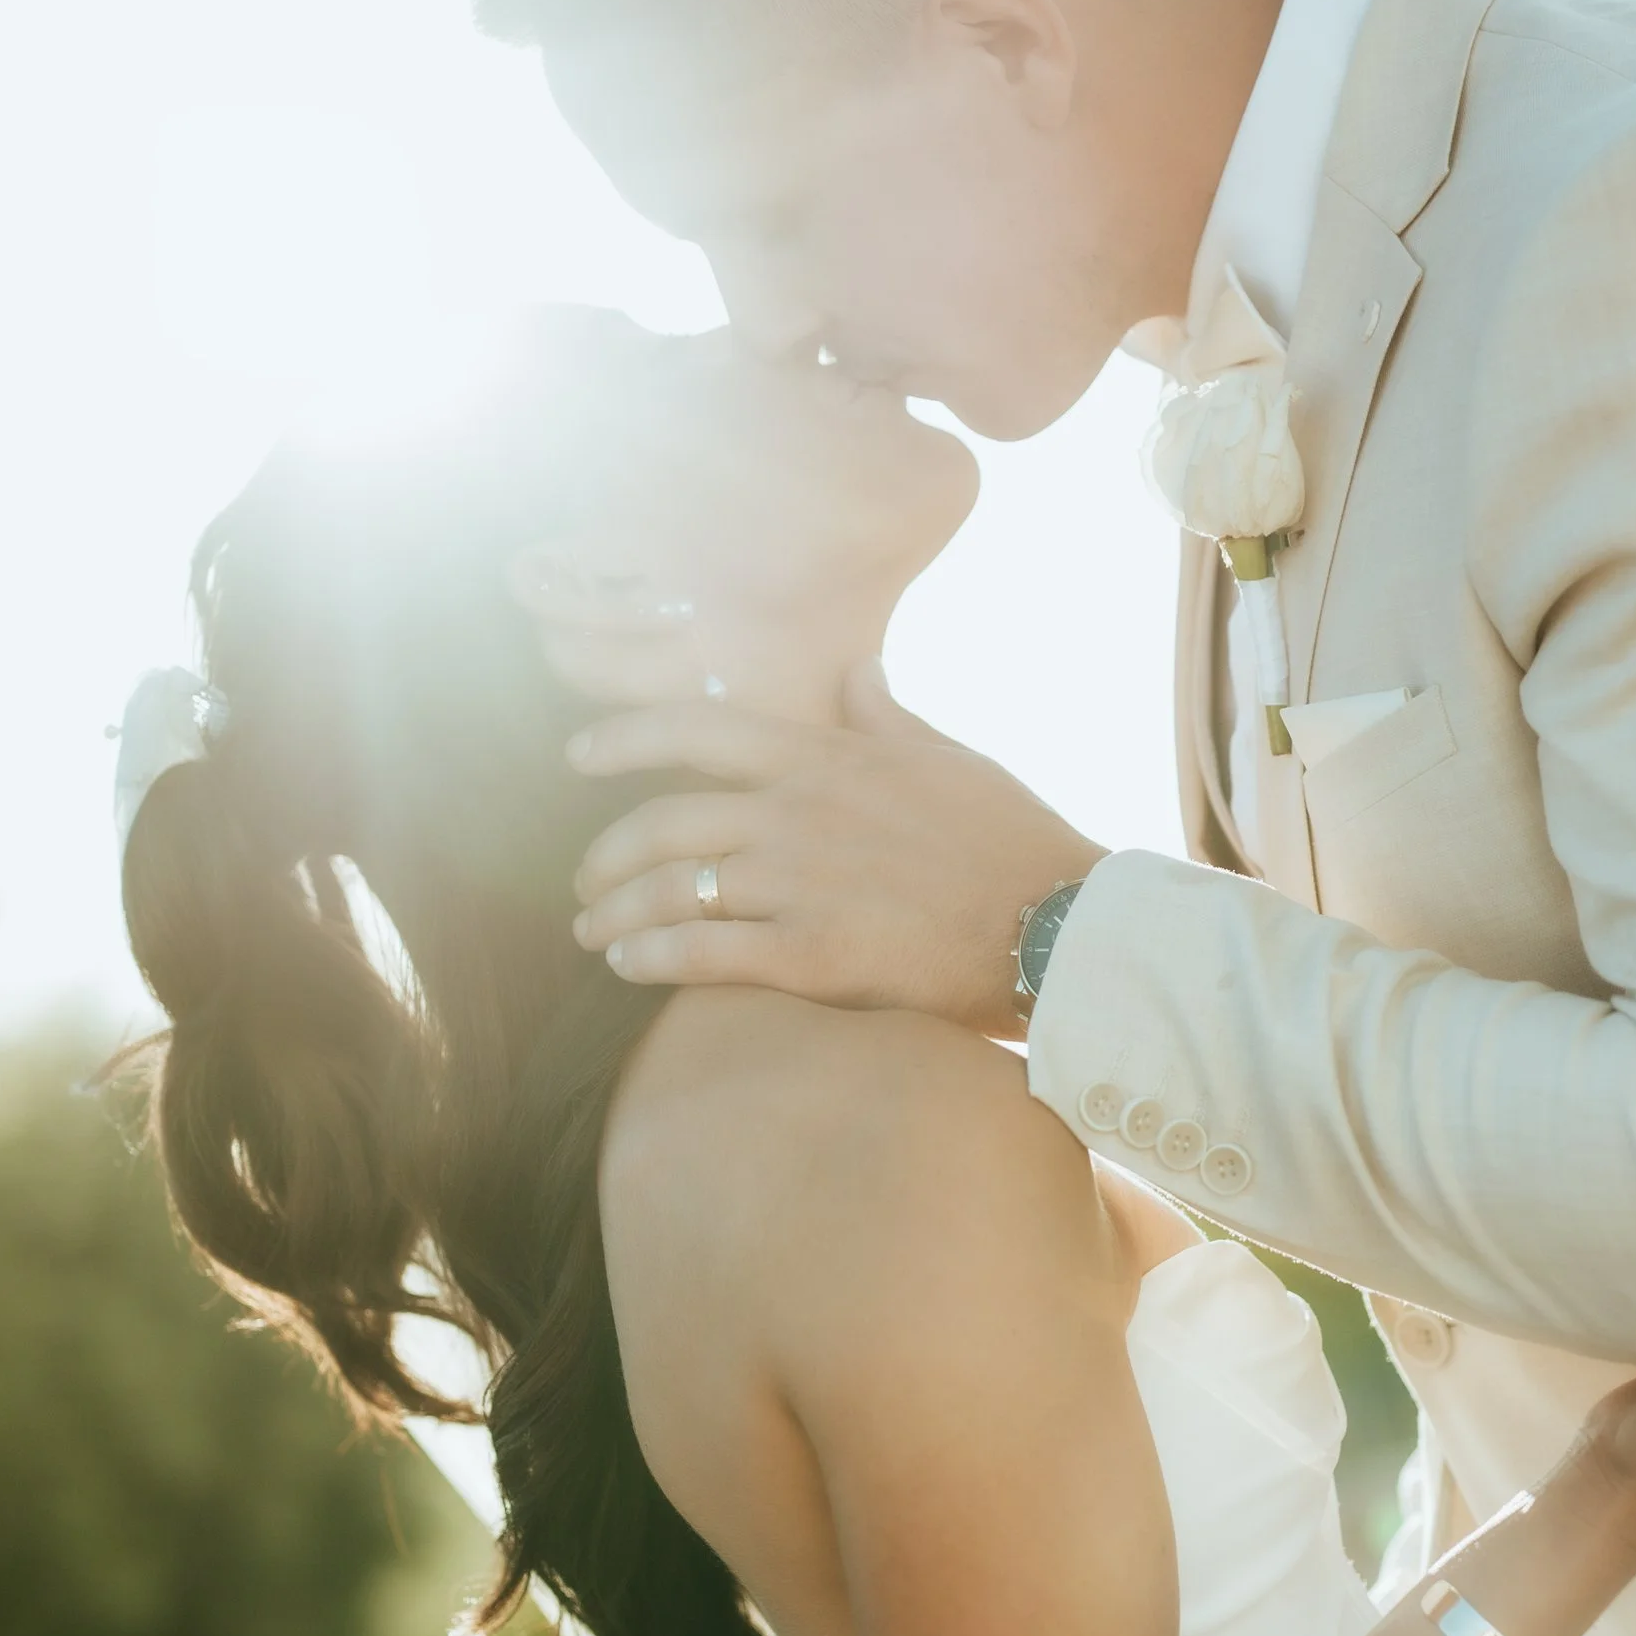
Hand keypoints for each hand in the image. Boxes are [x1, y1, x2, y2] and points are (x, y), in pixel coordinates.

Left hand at [568, 665, 1106, 1033]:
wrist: (1058, 923)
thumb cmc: (1011, 841)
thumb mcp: (948, 756)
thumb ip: (885, 714)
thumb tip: (857, 668)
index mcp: (825, 757)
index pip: (696, 730)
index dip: (621, 740)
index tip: (577, 757)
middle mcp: (798, 812)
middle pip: (661, 820)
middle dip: (605, 856)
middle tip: (585, 884)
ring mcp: (800, 883)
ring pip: (670, 888)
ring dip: (615, 913)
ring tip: (595, 936)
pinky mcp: (812, 956)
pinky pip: (701, 952)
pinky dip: (651, 958)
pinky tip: (629, 966)